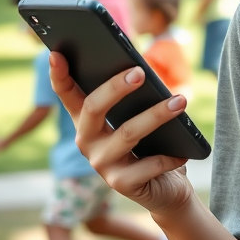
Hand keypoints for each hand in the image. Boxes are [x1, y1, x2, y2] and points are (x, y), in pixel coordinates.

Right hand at [49, 51, 194, 215]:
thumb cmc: (154, 142)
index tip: (56, 53)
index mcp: (88, 120)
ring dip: (156, 115)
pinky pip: (147, 165)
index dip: (58, 75)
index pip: (67, 94)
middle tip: (141, 72)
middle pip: (94, 108)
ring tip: (180, 101)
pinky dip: (169, 156)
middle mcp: (87, 141)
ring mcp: (101, 163)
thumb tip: (141, 71)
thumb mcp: (142, 115)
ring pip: (127, 133)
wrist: (167, 186)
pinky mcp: (121, 183)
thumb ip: (137, 94)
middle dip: (116, 88)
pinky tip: (183, 151)